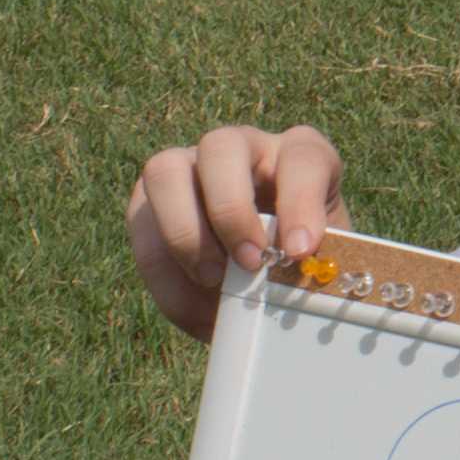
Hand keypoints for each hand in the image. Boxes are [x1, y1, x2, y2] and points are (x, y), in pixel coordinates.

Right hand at [126, 122, 349, 341]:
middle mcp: (242, 148)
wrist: (271, 280)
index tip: (299, 251)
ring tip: (211, 281)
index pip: (302, 157)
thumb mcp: (318, 265)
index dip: (300, 201)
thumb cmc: (303, 265)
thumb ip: (306, 269)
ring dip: (183, 233)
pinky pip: (141, 225)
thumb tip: (282, 290)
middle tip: (249, 263)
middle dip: (230, 209)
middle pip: (220, 147)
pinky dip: (164, 275)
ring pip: (164, 171)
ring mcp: (191, 167)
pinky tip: (195, 312)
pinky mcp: (154, 200)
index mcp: (298, 155)